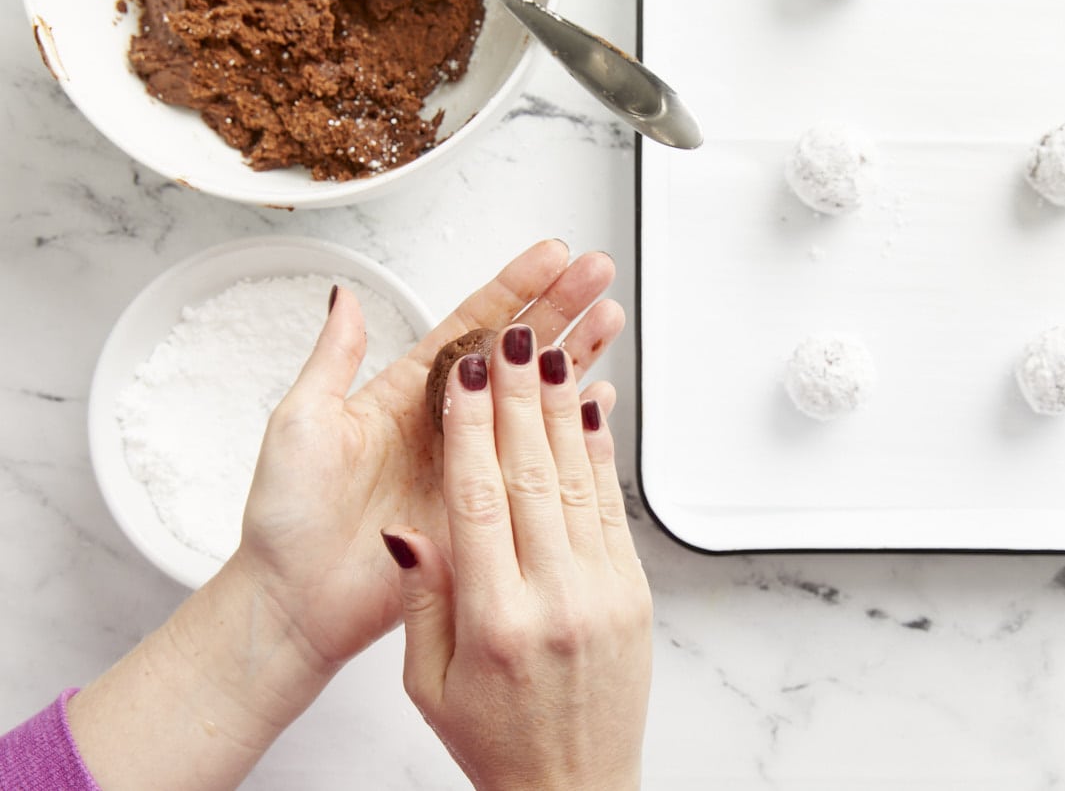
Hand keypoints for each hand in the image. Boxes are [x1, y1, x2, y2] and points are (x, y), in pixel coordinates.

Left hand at [232, 240, 625, 672]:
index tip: (551, 256)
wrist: (296, 603)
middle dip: (560, 308)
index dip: (515, 288)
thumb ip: (334, 358)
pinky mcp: (488, 506)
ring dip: (575, 356)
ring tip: (609, 317)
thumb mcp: (301, 422)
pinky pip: (540, 457)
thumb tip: (346, 295)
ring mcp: (473, 462)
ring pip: (536, 396)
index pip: (472, 324)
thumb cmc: (288, 518)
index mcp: (407, 392)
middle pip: (516, 351)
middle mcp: (448, 421)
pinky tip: (600, 401)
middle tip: (597, 274)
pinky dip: (574, 428)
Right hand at [387, 324, 652, 790]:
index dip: (469, 427)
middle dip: (518, 395)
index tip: (463, 373)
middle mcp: (556, 599)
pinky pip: (611, 507)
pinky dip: (598, 453)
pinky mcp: (633, 591)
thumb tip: (413, 523)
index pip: (478, 498)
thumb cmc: (495, 739)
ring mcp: (604, 592)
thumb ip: (424, 596)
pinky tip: (588, 411)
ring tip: (549, 353)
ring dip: (561, 408)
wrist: (574, 787)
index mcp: (496, 621)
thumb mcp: (428, 681)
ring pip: (578, 480)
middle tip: (512, 336)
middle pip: (533, 474)